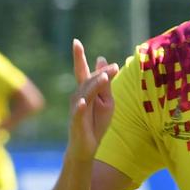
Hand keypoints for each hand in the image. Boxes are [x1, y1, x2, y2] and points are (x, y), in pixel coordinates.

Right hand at [67, 38, 118, 154]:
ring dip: (94, 85)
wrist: (86, 148)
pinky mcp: (77, 123)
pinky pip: (78, 114)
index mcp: (85, 91)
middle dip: (99, 74)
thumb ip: (105, 83)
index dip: (79, 57)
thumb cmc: (96, 123)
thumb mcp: (106, 102)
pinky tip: (82, 102)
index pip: (82, 71)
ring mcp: (76, 110)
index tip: (76, 41)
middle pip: (88, 81)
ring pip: (85, 94)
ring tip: (104, 77)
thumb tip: (102, 59)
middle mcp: (78, 97)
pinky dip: (80, 108)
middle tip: (113, 68)